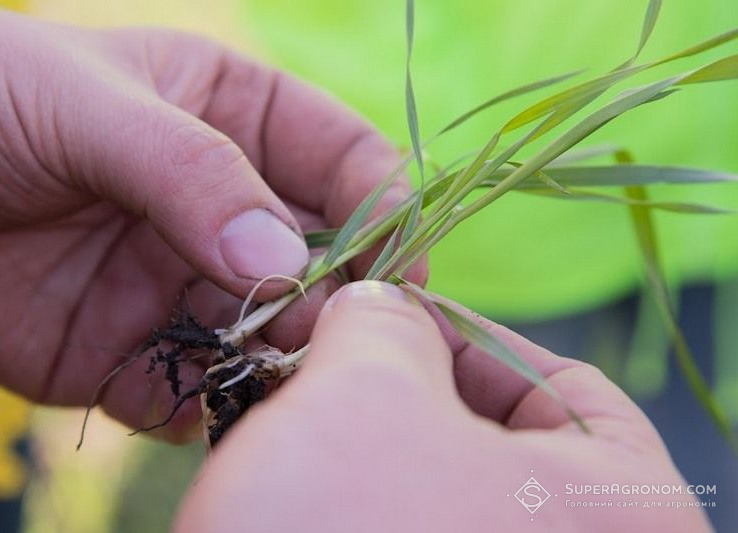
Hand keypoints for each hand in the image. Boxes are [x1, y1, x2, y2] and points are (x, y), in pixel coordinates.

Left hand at [0, 4, 422, 440]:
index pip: (343, 158)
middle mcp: (216, 205)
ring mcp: (174, 280)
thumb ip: (189, 172)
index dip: (383, 206)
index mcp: (230, 118)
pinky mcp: (125, 350)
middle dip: (336, 298)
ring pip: (264, 332)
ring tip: (274, 380)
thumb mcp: (81, 103)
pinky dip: (202, 404)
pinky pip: (189, 388)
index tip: (397, 264)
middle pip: (318, 258)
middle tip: (338, 338)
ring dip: (278, 360)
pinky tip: (189, 404)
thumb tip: (283, 254)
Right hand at [175, 281, 710, 531]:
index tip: (388, 308)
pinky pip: (400, 524)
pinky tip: (288, 465)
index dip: (468, 330)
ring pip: (435, 486)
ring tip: (291, 403)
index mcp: (619, 512)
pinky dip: (353, 490)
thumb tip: (378, 306)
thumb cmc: (348, 531)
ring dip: (363, 435)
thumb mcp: (366, 394)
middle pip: (496, 437)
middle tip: (327, 351)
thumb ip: (385, 323)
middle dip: (400, 384)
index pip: (566, 386)